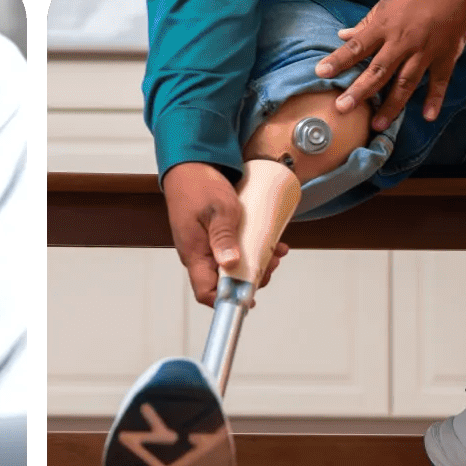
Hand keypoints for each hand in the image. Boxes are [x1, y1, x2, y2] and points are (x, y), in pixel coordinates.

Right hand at [162, 163, 287, 306]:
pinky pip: (233, 252)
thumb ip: (224, 238)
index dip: (227, 300)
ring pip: (232, 268)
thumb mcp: (219, 210)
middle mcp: (199, 254)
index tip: (249, 296)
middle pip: (224, 283)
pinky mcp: (214, 238)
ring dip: (255, 264)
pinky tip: (269, 243)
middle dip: (251, 279)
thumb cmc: (200, 185)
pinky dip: (252, 250)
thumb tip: (230, 265)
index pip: (206, 292)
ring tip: (275, 252)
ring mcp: (207, 246)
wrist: (190, 165)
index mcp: (194, 252)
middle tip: (270, 264)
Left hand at [316, 0, 465, 128]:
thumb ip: (366, 21)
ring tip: (377, 124)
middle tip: (342, 109)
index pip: (356, 47)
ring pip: (404, 84)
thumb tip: (343, 35)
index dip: (337, 61)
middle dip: (359, 92)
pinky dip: (434, 100)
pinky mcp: (445, 56)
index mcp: (385, 26)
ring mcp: (425, 52)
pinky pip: (439, 82)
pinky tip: (426, 117)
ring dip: (391, 106)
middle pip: (377, 72)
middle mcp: (402, 43)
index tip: (320, 73)